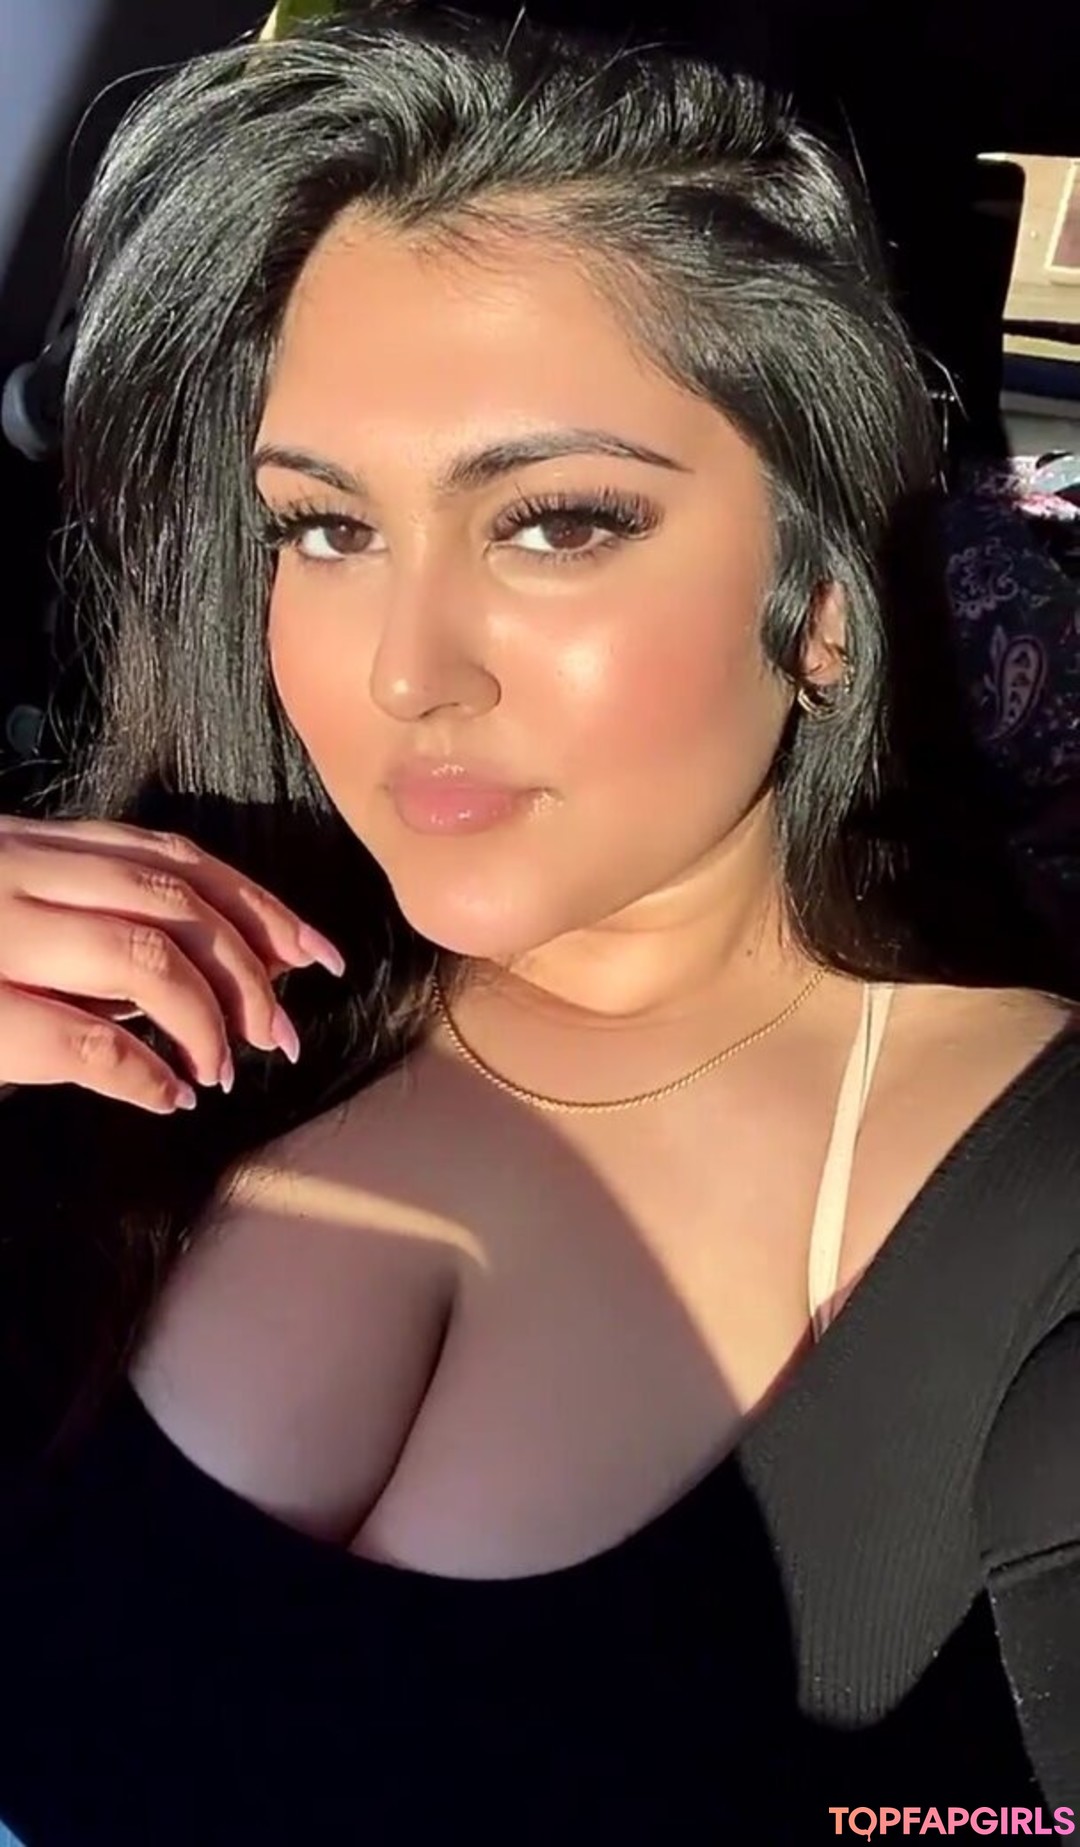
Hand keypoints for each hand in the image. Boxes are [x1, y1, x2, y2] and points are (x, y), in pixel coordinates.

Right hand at [0, 815, 345, 1113]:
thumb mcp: (12, 920)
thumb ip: (93, 930)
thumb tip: (218, 975)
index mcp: (30, 847)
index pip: (170, 858)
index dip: (257, 906)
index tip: (314, 954)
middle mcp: (16, 872)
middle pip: (173, 903)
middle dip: (247, 971)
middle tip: (280, 1034)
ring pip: (142, 957)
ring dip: (205, 1020)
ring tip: (222, 1070)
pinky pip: (87, 1043)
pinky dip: (144, 1074)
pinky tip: (169, 1097)